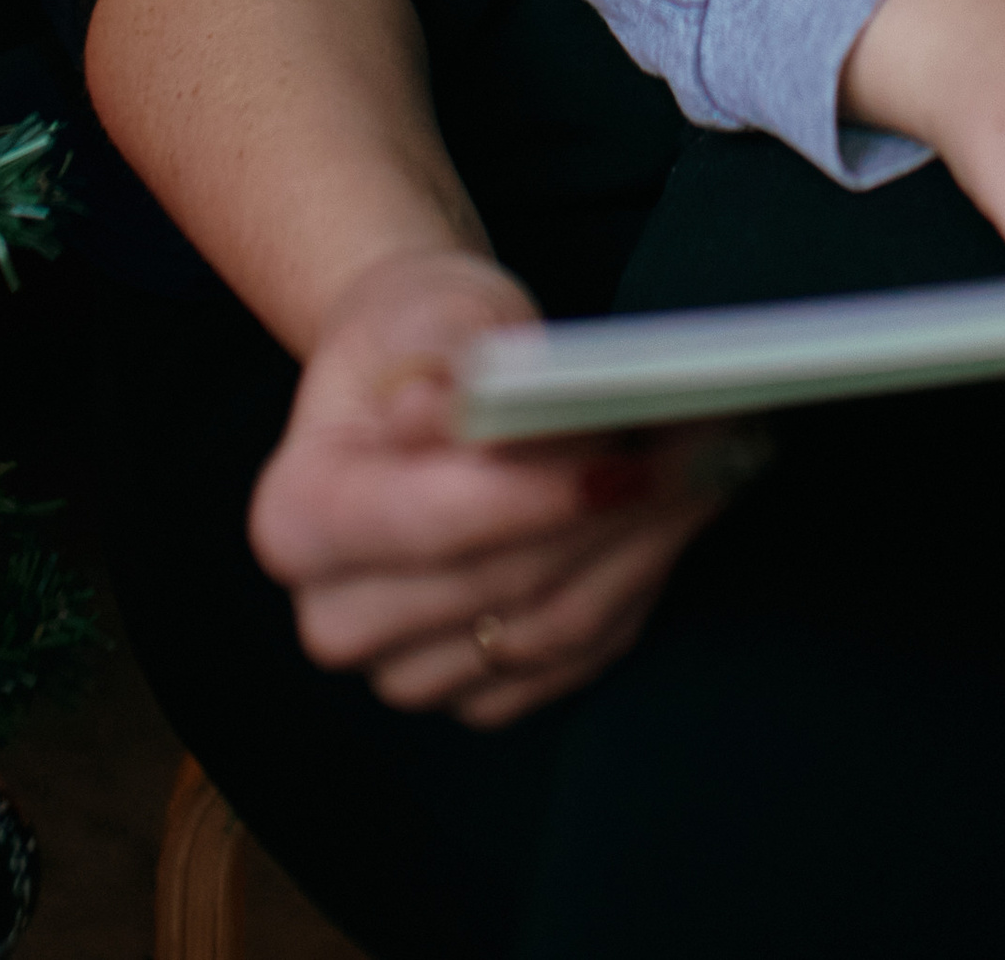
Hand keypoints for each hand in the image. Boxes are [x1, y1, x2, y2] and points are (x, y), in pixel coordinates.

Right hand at [248, 243, 729, 724]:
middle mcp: (335, 615)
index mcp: (294, 517)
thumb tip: (438, 410)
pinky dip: (639, 583)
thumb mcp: (433, 309)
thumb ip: (446, 355)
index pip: (429, 522)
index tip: (623, 454)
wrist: (422, 379)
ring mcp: (404, 671)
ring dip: (645, 548)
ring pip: (550, 631)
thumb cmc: (424, 335)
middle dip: (611, 514)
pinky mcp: (476, 695)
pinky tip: (680, 513)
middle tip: (705, 444)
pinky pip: (577, 659)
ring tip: (710, 466)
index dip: (531, 495)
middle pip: (499, 584)